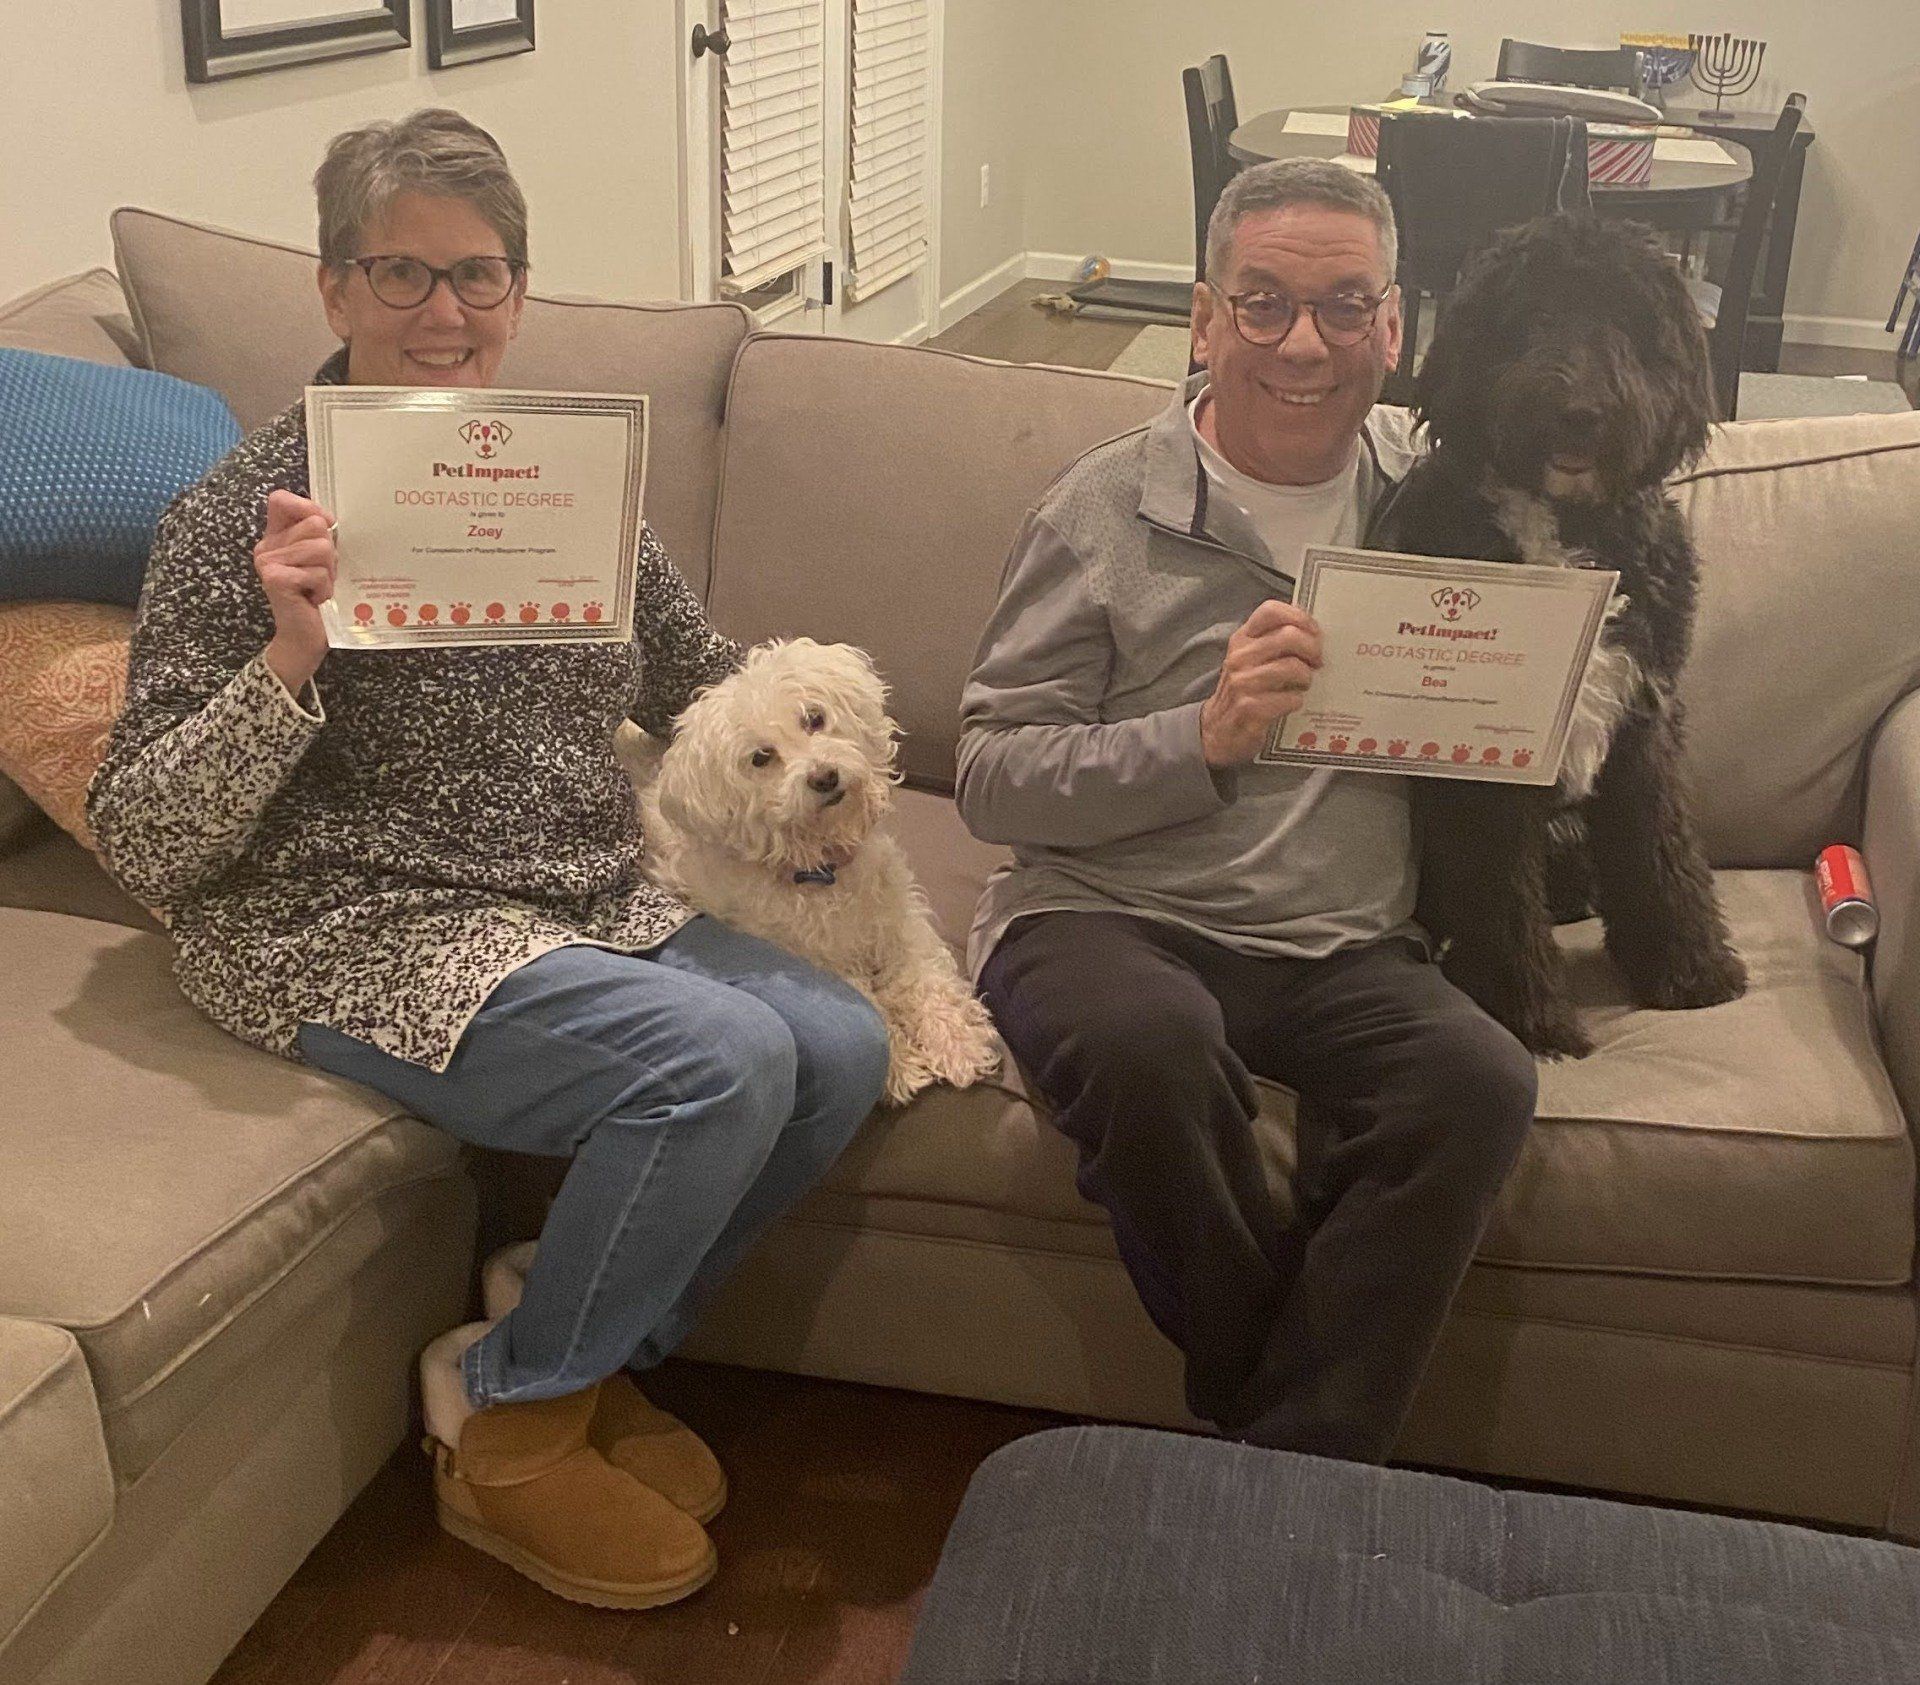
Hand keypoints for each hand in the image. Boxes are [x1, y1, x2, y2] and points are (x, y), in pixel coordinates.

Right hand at [254, 489, 336, 694]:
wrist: (304, 636)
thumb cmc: (316, 595)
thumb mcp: (320, 558)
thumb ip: (319, 533)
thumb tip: (326, 518)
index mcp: (274, 536)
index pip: (281, 499)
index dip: (308, 508)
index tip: (323, 530)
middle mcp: (265, 546)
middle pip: (314, 525)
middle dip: (329, 552)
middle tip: (319, 574)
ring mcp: (266, 562)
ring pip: (320, 548)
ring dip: (328, 572)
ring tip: (317, 587)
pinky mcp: (275, 579)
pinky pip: (317, 572)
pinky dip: (324, 588)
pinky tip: (313, 599)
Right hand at [1200, 600, 1321, 767]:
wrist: (1217, 730)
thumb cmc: (1243, 691)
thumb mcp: (1250, 660)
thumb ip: (1274, 642)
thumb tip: (1314, 634)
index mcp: (1242, 639)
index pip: (1271, 611)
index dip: (1300, 617)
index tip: (1314, 633)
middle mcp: (1240, 657)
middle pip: (1289, 636)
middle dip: (1312, 649)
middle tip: (1317, 662)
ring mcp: (1242, 682)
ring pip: (1292, 667)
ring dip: (1306, 678)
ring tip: (1303, 685)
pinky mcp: (1249, 708)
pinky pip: (1290, 698)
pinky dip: (1297, 701)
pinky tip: (1291, 703)